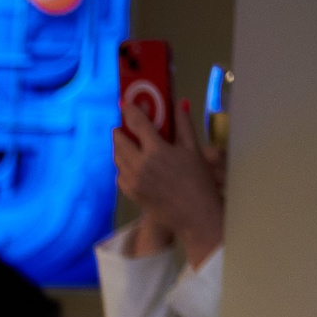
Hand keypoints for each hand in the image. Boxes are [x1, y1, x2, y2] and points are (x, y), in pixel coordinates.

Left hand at [114, 100, 223, 266]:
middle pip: (120, 141)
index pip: (137, 124)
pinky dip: (123, 166)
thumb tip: (180, 102)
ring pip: (118, 158)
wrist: (195, 214)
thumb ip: (183, 125)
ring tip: (127, 141)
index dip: (129, 111)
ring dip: (120, 147)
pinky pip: (120, 174)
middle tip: (123, 125)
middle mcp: (140, 165)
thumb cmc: (199, 180)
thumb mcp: (193, 149)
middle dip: (121, 130)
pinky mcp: (131, 193)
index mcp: (157, 151)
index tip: (124, 102)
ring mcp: (133, 181)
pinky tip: (132, 163)